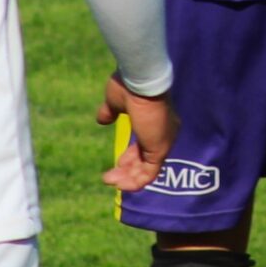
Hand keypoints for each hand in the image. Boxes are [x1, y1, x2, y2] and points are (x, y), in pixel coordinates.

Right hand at [98, 73, 179, 192]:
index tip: (118, 162)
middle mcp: (163, 133)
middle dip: (127, 169)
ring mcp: (163, 142)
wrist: (139, 82)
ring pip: (147, 169)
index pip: (145, 145)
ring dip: (127, 178)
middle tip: (109, 176)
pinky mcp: (160, 150)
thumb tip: (101, 119)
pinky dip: (135, 182)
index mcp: (156, 121)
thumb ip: (110, 112)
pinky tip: (119, 185)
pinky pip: (149, 174)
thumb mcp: (115, 101)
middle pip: (146, 159)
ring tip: (108, 180)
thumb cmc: (129, 86)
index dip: (131, 156)